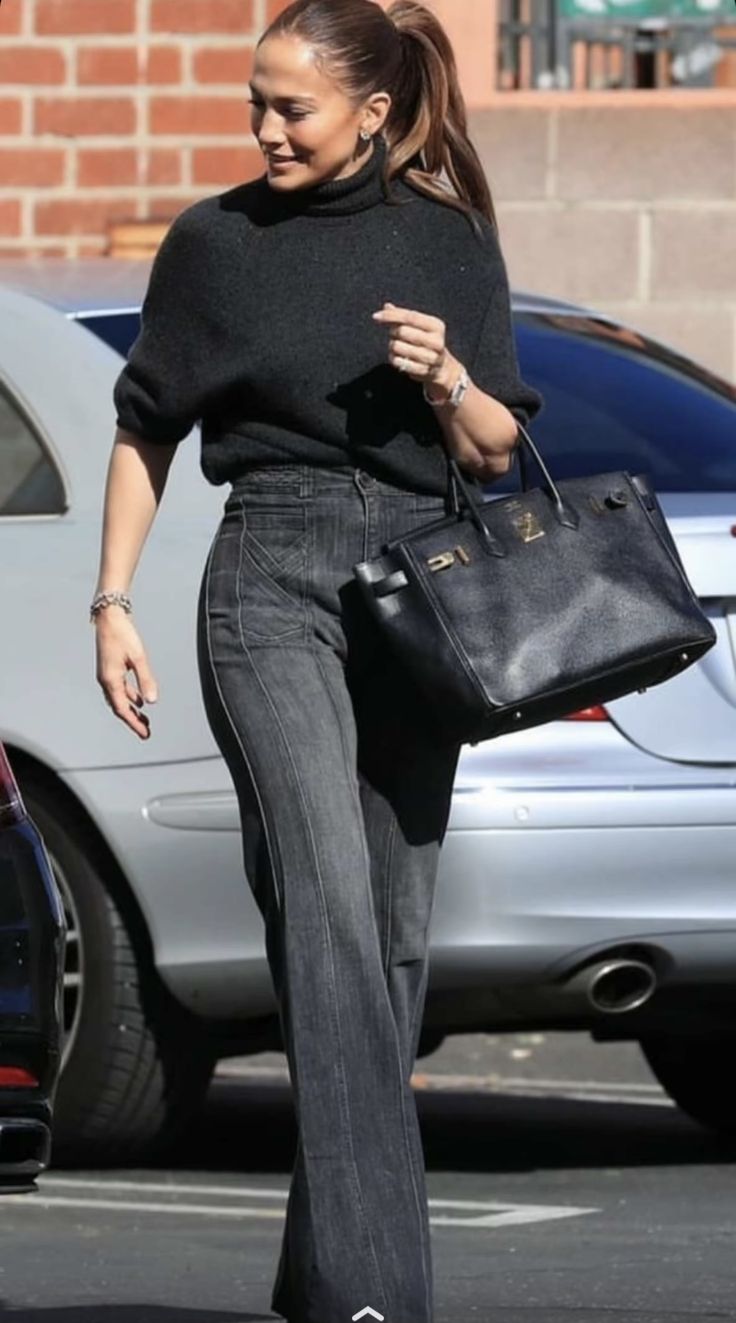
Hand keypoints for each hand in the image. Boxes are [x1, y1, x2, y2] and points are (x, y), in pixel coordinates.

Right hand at [95, 609, 157, 740]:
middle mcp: (106, 680)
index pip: (122, 709)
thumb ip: (146, 680)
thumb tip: (152, 700)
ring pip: (119, 699)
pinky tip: (139, 700)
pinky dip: (129, 697)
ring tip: (144, 719)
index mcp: (111, 680)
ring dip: (131, 710)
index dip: (134, 723)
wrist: (109, 617)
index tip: (145, 734)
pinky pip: (119, 689)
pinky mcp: (110, 669)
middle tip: (145, 731)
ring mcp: (106, 675)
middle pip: (119, 707)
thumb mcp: (138, 658)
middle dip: (132, 720)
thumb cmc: (122, 634)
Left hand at [371, 302, 461, 398]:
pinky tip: (399, 358)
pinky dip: (394, 359)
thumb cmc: (424, 341)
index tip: (376, 316)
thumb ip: (402, 316)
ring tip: (398, 348)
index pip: (410, 316)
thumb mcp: (418, 326)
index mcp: (436, 326)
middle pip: (402, 331)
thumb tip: (386, 306)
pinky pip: (398, 362)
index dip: (391, 315)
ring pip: (398, 347)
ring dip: (392, 346)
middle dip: (393, 332)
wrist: (439, 367)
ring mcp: (431, 358)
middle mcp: (436, 341)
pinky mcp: (423, 371)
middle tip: (395, 335)